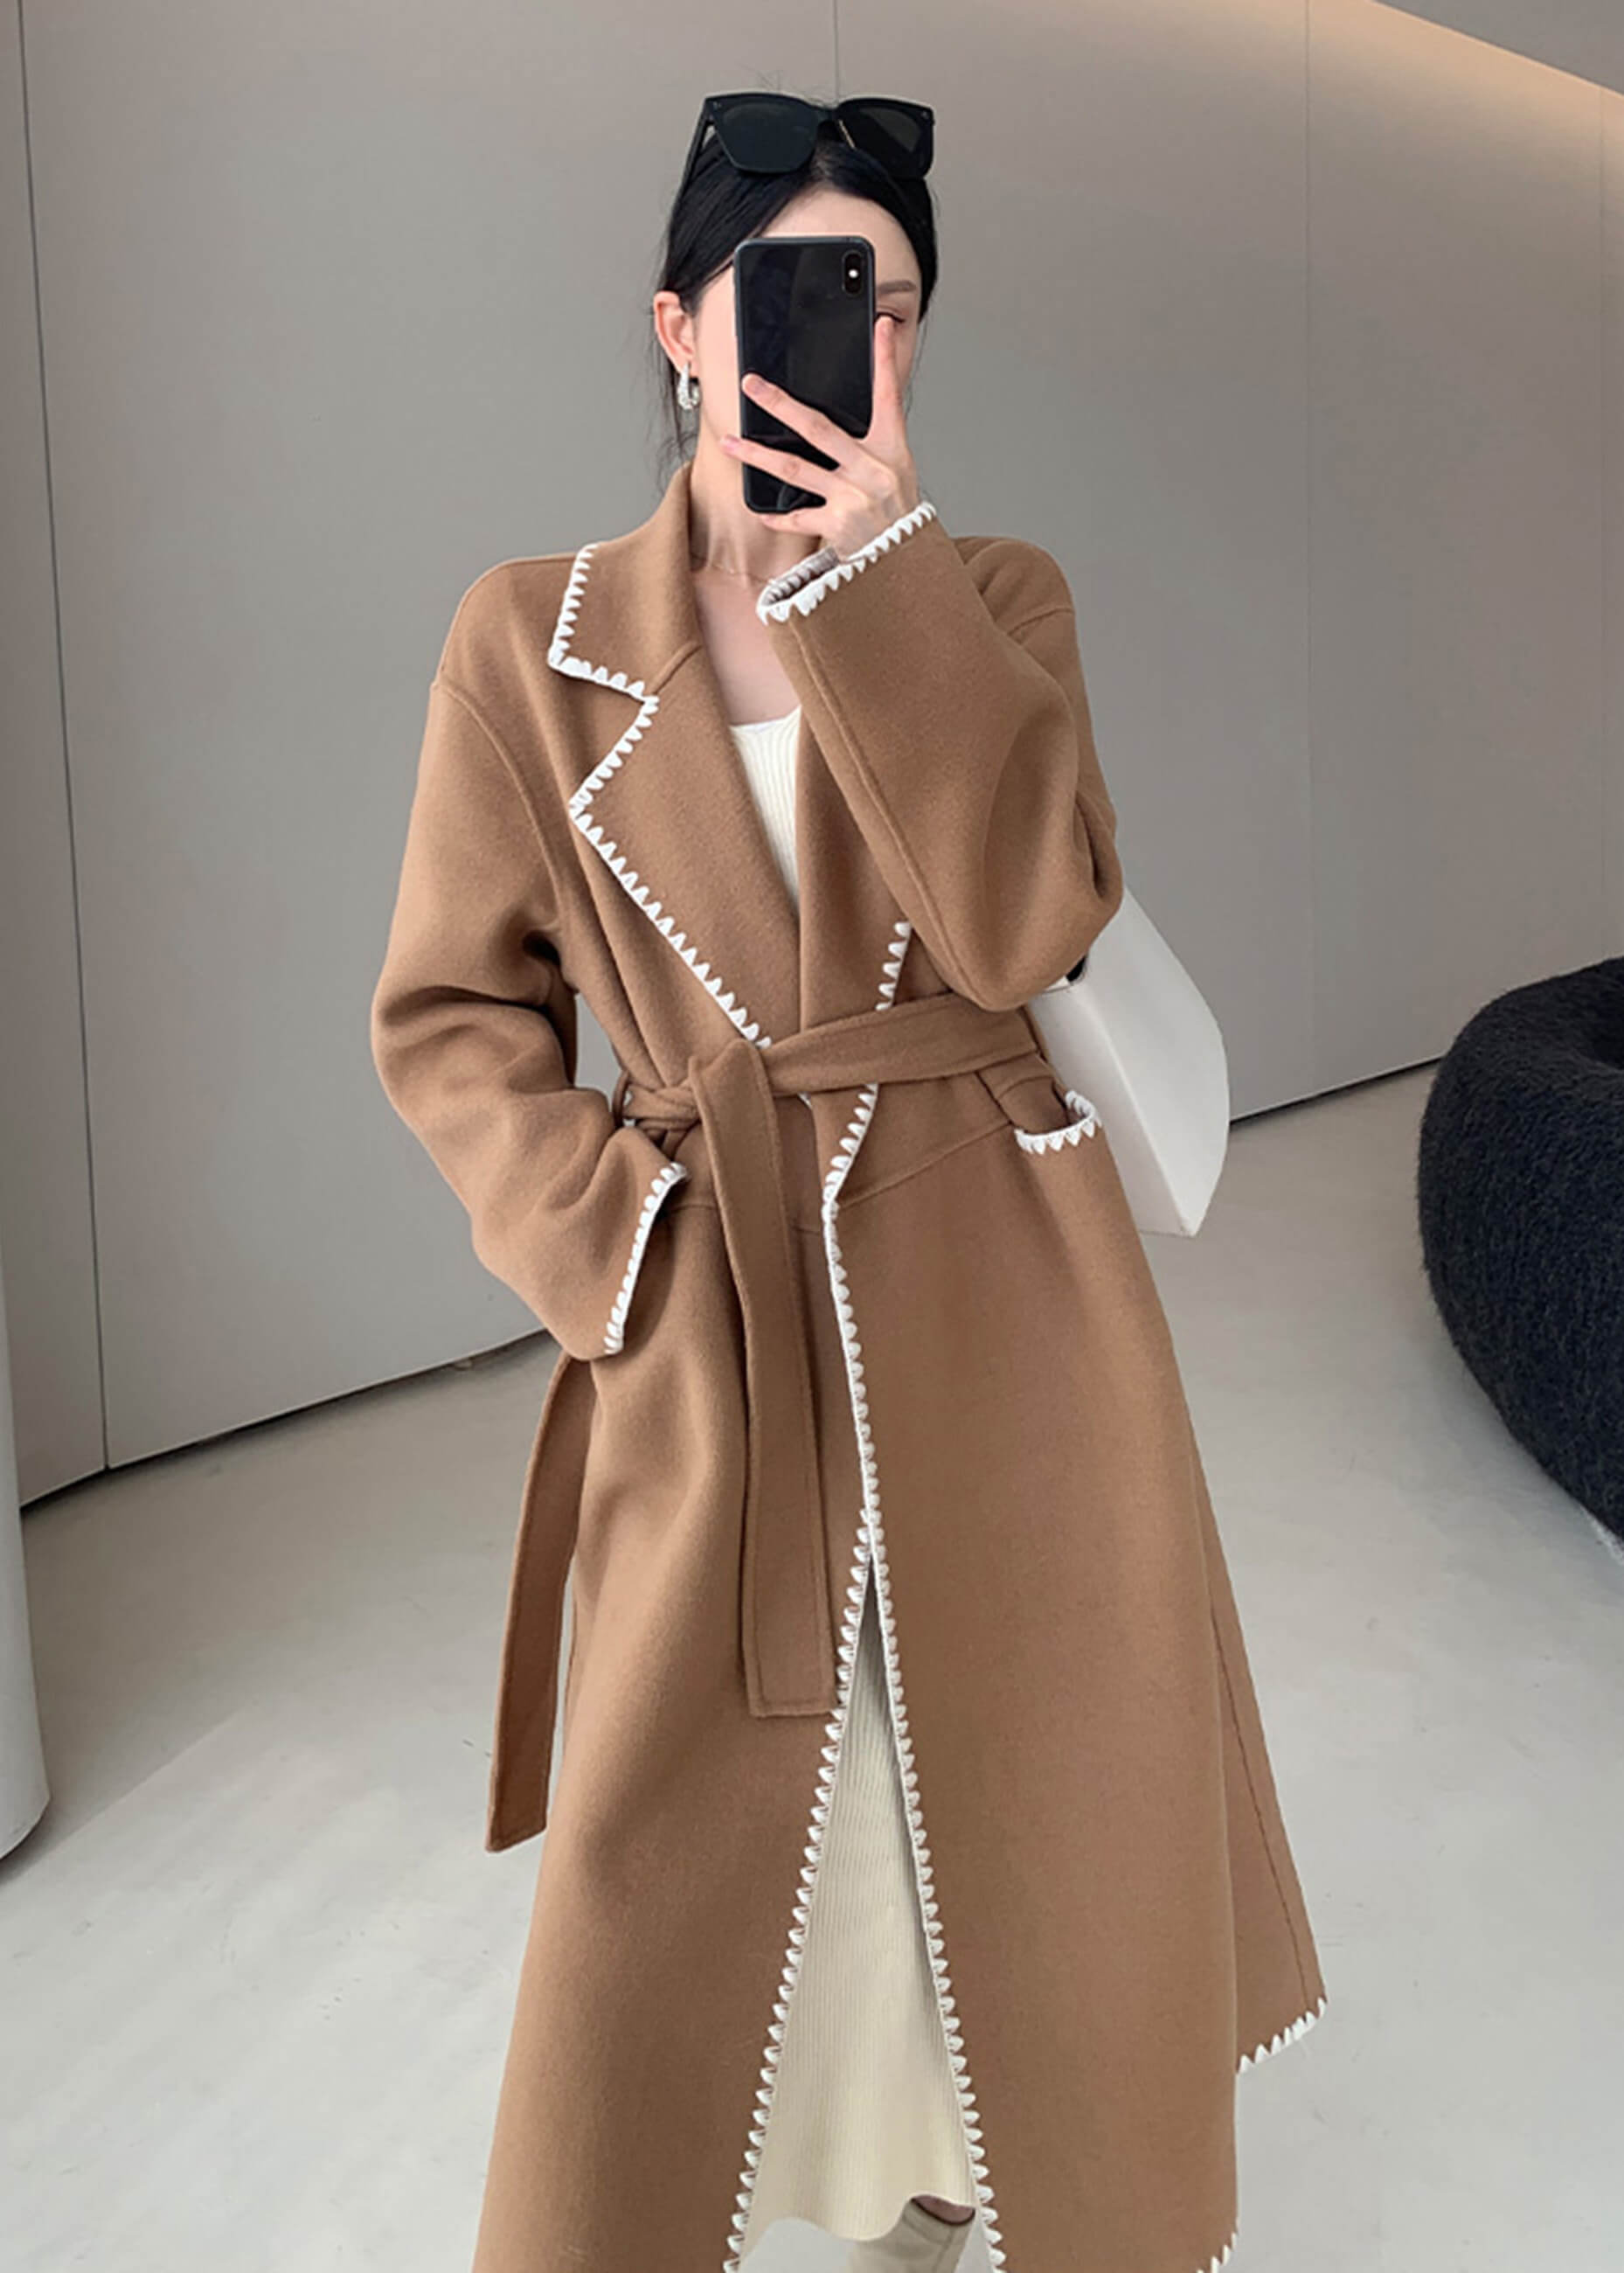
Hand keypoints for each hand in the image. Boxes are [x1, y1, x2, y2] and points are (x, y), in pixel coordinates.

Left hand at [720, 316, 921, 558]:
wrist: (905, 561)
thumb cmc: (897, 512)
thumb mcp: (897, 468)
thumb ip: (870, 439)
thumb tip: (845, 410)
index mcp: (891, 448)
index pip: (889, 396)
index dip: (886, 360)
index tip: (881, 326)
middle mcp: (872, 468)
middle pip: (818, 427)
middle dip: (780, 403)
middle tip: (752, 385)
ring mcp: (853, 496)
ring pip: (795, 468)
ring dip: (758, 454)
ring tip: (731, 443)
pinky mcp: (838, 525)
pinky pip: (797, 515)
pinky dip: (776, 515)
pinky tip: (758, 509)